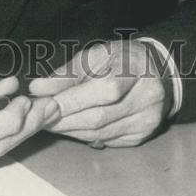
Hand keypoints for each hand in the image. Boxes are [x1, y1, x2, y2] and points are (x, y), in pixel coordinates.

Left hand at [28, 39, 172, 147]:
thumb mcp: (96, 55)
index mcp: (135, 69)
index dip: (72, 100)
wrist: (157, 71)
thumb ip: (67, 73)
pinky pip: (107, 140)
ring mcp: (147, 120)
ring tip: (50, 122)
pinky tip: (70, 128)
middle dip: (65, 118)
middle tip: (40, 116)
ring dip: (71, 130)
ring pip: (101, 132)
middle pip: (100, 116)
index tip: (44, 102)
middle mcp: (147, 98)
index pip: (104, 90)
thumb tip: (38, 88)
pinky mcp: (142, 136)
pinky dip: (85, 136)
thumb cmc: (120, 59)